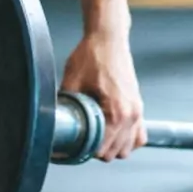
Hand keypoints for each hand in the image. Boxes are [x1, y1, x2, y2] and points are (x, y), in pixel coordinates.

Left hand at [60, 31, 146, 160]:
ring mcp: (138, 111)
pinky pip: (139, 135)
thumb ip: (65, 105)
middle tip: (81, 137)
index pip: (103, 150)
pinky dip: (127, 139)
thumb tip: (54, 122)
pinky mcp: (138, 106)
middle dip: (97, 149)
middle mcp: (132, 114)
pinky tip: (112, 132)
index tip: (74, 142)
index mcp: (117, 112)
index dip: (86, 150)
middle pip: (115, 152)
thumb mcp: (71, 81)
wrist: (108, 38)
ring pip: (128, 148)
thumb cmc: (92, 55)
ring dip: (112, 146)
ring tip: (95, 135)